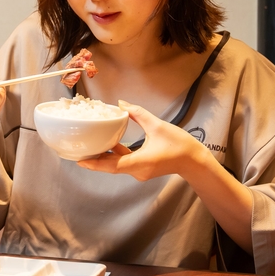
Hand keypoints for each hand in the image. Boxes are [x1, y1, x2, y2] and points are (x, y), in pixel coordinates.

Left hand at [78, 100, 206, 180]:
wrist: (195, 161)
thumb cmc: (179, 145)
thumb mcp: (158, 125)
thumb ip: (138, 114)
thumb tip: (122, 103)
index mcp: (139, 162)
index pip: (112, 165)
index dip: (95, 163)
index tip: (80, 160)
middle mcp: (137, 170)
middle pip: (111, 166)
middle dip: (95, 159)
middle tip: (79, 150)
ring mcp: (140, 171)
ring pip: (117, 165)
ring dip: (105, 157)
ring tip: (90, 146)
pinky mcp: (143, 168)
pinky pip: (125, 163)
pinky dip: (116, 155)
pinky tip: (110, 144)